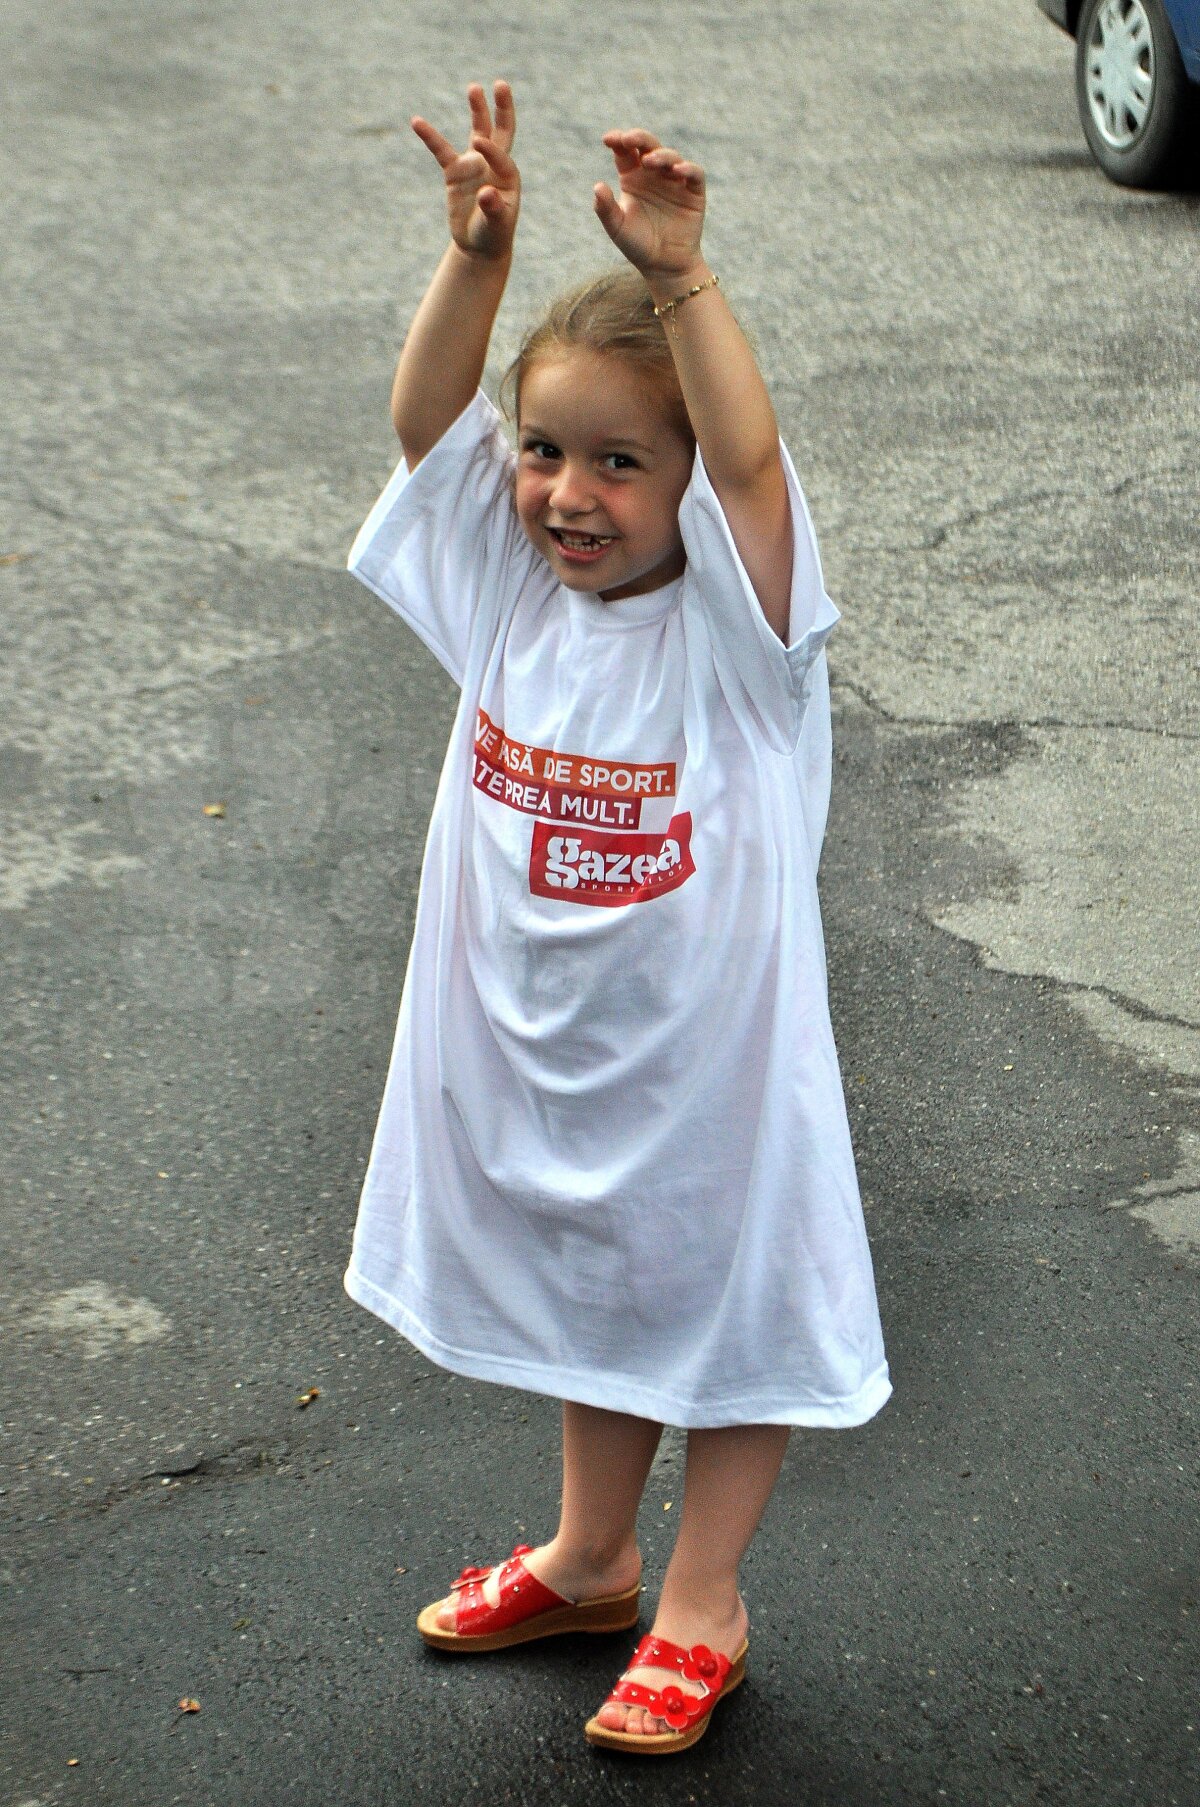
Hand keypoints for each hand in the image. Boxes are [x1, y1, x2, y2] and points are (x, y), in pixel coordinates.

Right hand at [412, 80, 518, 261]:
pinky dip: (430, 137)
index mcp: (507, 175)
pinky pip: (441, 150)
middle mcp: (493, 164)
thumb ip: (494, 208)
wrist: (478, 247)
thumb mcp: (496, 225)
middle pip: (500, 130)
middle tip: (501, 85)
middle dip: (502, 108)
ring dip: (477, 110)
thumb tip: (486, 192)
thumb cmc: (492, 235)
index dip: (490, 149)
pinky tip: (416, 122)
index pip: (500, 153)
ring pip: (477, 131)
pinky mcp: (455, 172)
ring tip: (474, 88)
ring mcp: (474, 165)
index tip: (479, 145)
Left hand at [593, 131, 705, 283]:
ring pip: (670, 157)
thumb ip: (605, 208)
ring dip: (660, 155)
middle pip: (648, 145)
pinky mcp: (693, 192)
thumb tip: (597, 186)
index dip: (618, 141)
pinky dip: (688, 169)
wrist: (664, 267)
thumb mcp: (617, 228)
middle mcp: (653, 174)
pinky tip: (677, 171)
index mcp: (632, 177)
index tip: (608, 140)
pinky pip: (694, 174)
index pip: (625, 151)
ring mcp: (675, 181)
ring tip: (649, 161)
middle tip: (628, 139)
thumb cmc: (638, 246)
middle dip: (639, 138)